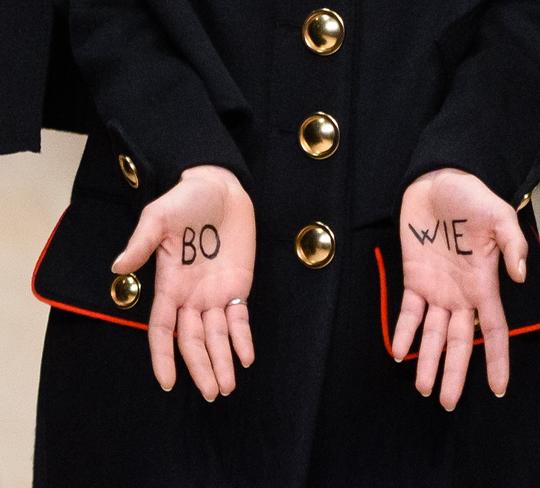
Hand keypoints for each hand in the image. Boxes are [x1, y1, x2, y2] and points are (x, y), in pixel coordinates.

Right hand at [111, 165, 254, 401]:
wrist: (220, 187)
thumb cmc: (185, 199)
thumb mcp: (158, 218)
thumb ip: (141, 244)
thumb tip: (117, 268)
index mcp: (169, 284)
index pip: (162, 329)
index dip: (163, 356)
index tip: (168, 382)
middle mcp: (191, 295)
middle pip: (193, 340)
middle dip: (201, 368)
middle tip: (212, 394)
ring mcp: (215, 293)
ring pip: (217, 336)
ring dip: (222, 361)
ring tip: (227, 386)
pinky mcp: (237, 286)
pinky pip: (240, 318)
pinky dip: (243, 338)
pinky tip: (246, 358)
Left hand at [394, 168, 526, 410]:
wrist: (436, 182)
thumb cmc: (471, 198)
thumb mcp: (499, 216)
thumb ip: (512, 245)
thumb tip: (517, 277)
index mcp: (484, 284)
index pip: (493, 331)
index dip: (496, 360)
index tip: (497, 389)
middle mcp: (461, 293)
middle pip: (457, 342)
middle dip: (454, 372)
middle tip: (446, 402)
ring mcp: (436, 288)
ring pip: (432, 333)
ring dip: (427, 361)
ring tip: (422, 388)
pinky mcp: (413, 277)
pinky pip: (408, 311)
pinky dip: (404, 331)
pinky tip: (399, 352)